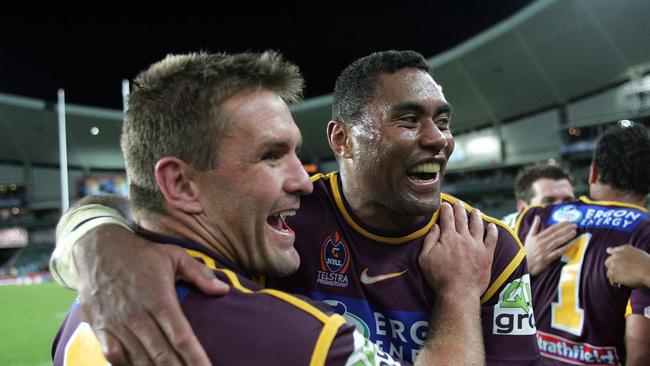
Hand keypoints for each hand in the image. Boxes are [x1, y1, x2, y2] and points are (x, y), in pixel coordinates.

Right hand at [73, 224, 228, 364]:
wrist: (97, 249)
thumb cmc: (141, 254)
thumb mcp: (175, 255)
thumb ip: (200, 273)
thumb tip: (224, 290)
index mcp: (159, 299)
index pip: (181, 336)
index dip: (195, 358)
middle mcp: (138, 315)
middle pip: (162, 355)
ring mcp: (117, 324)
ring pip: (139, 360)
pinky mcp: (101, 329)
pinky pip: (114, 357)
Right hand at [419, 201, 497, 298]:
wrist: (459, 292)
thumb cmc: (439, 277)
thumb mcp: (425, 258)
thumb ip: (429, 240)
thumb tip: (435, 226)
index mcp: (448, 237)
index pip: (447, 218)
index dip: (446, 209)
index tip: (445, 204)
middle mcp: (464, 237)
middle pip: (462, 218)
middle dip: (460, 209)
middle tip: (458, 203)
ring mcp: (477, 245)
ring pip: (478, 225)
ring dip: (476, 216)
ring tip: (475, 210)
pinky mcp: (487, 254)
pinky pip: (492, 239)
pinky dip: (492, 230)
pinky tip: (492, 225)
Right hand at [524, 216, 576, 275]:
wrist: (523, 263)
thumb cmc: (527, 250)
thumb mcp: (529, 237)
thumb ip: (534, 226)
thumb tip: (537, 216)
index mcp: (538, 237)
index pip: (551, 229)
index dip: (561, 225)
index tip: (568, 221)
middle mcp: (542, 243)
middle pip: (556, 234)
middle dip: (566, 229)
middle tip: (575, 225)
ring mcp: (544, 251)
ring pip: (557, 242)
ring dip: (566, 237)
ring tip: (574, 232)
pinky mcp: (546, 259)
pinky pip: (557, 252)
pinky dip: (564, 248)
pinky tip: (571, 245)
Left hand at [605, 245, 649, 288]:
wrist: (649, 271)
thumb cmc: (649, 265)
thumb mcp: (639, 254)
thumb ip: (629, 254)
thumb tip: (622, 258)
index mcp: (624, 248)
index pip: (612, 250)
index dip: (611, 255)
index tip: (610, 259)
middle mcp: (616, 255)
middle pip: (608, 262)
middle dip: (613, 268)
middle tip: (620, 274)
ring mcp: (613, 264)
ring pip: (609, 272)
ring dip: (616, 277)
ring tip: (625, 281)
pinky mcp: (613, 273)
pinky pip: (612, 281)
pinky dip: (617, 284)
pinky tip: (624, 285)